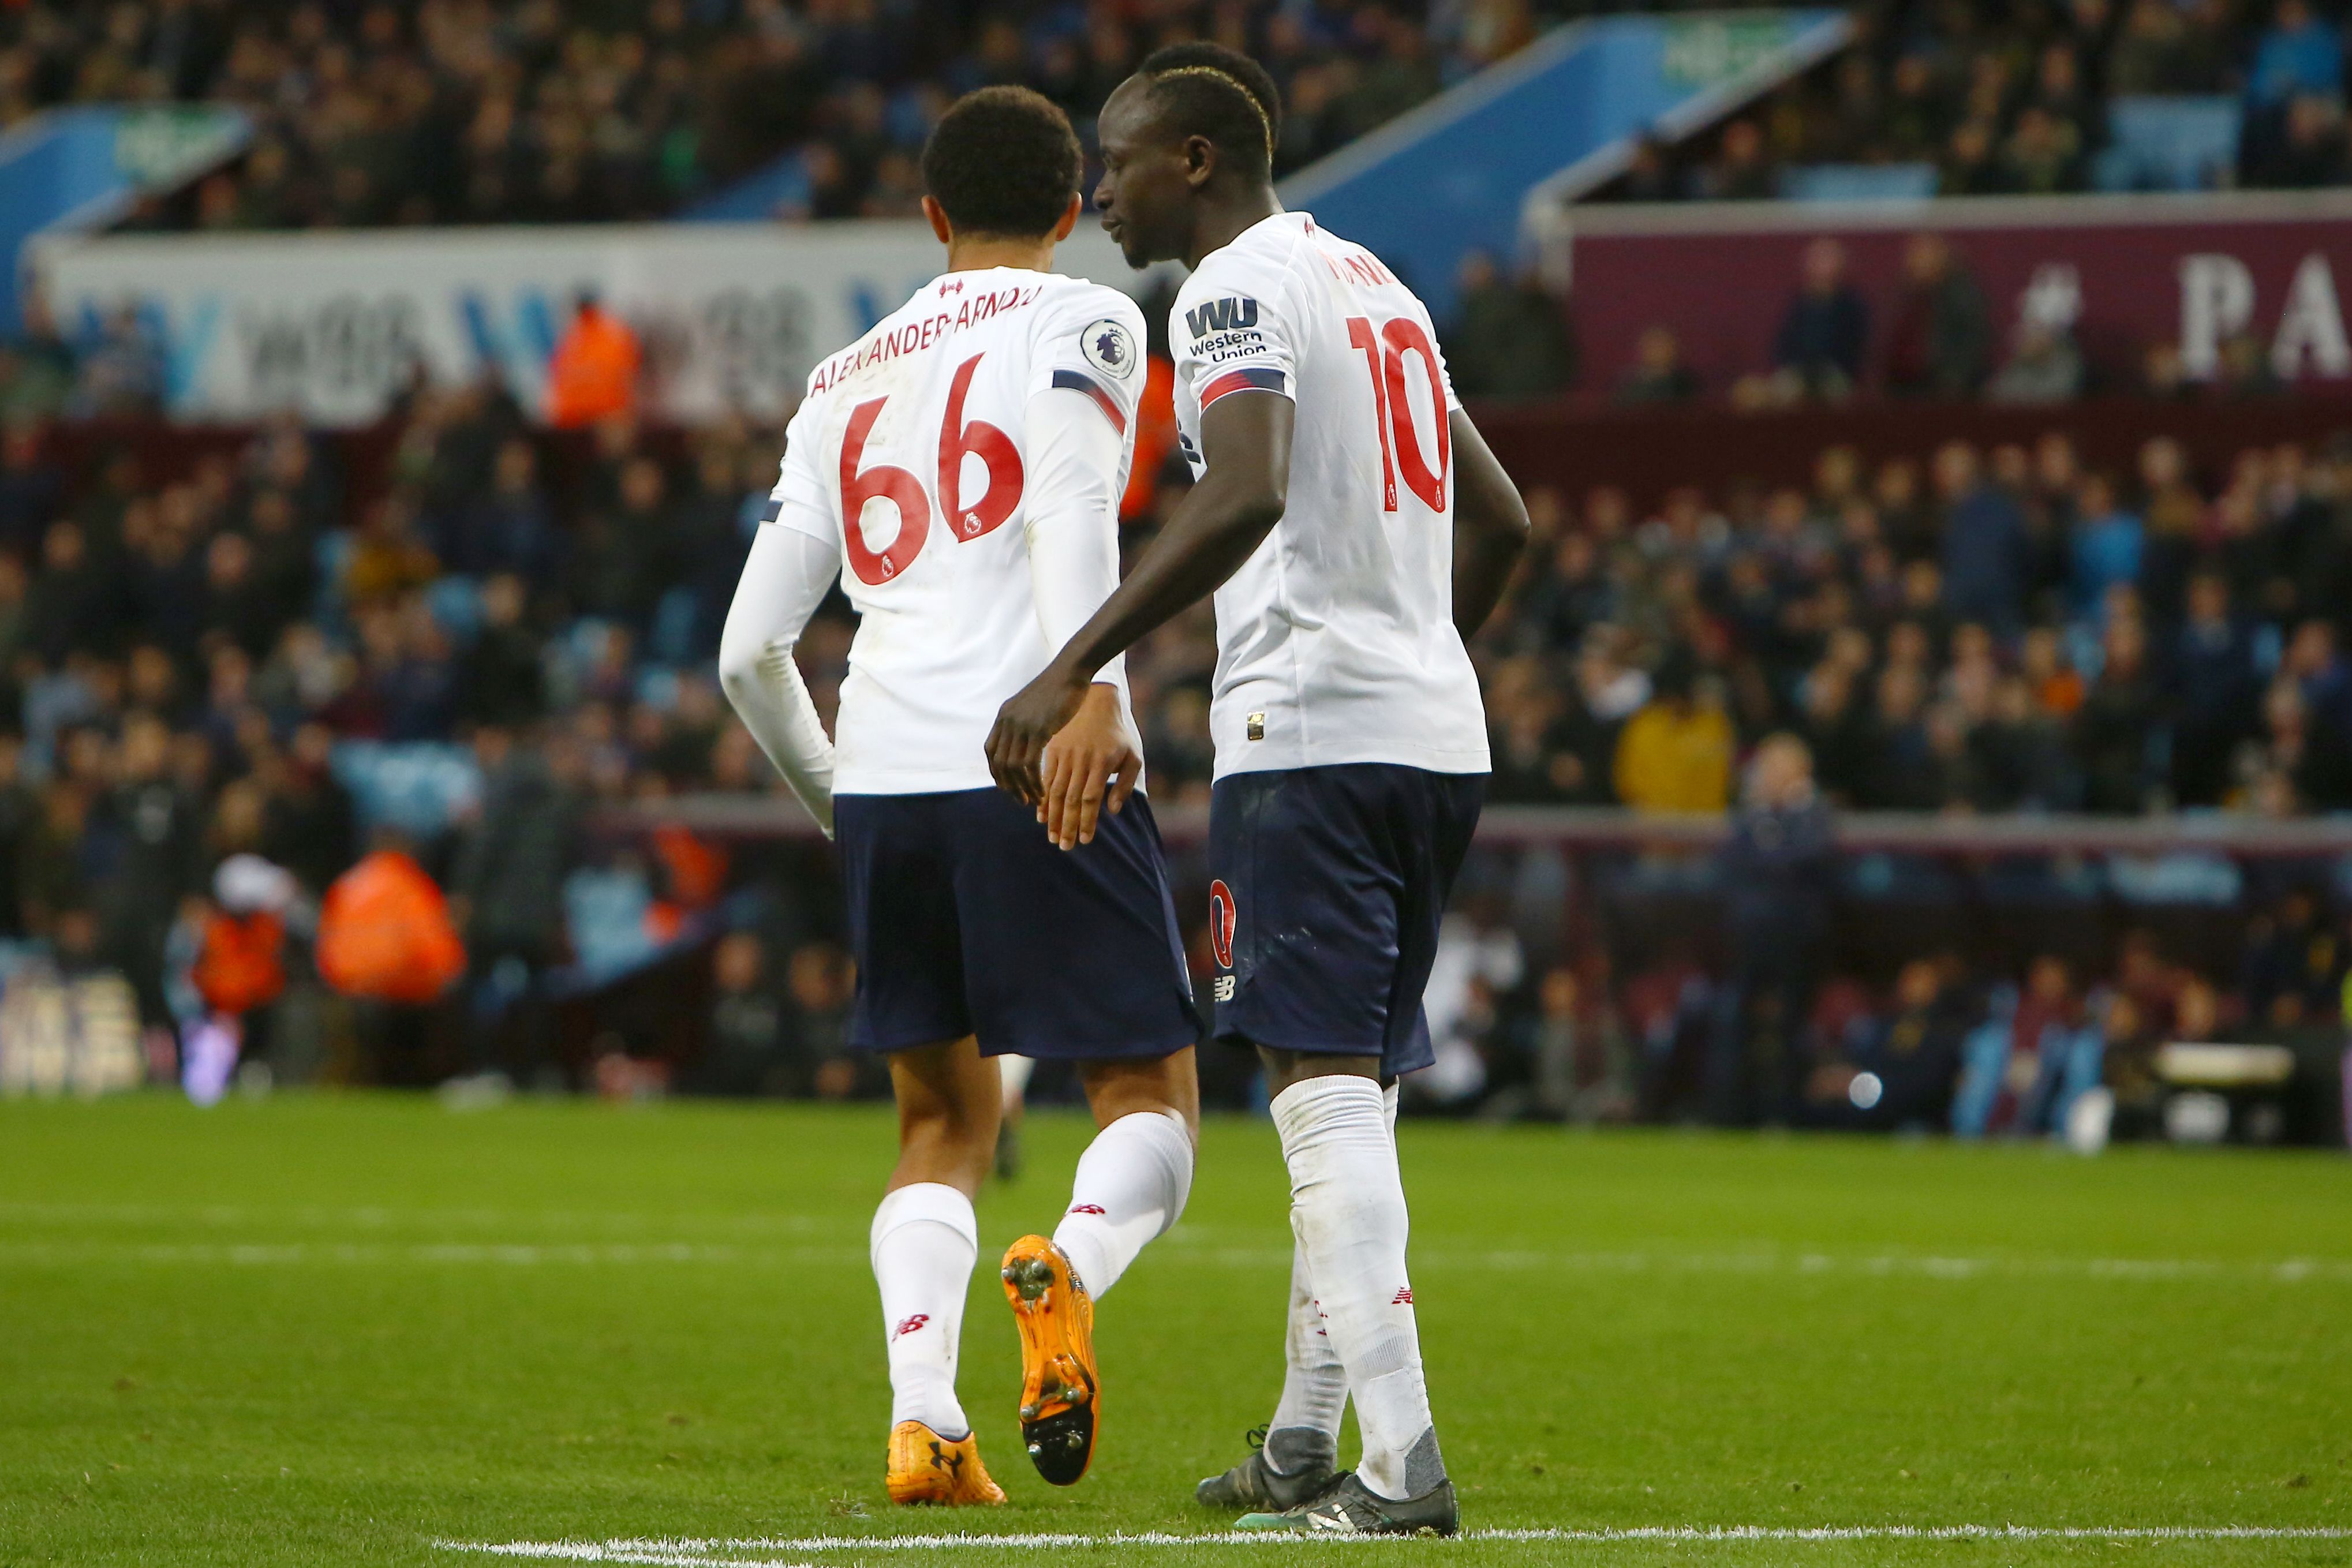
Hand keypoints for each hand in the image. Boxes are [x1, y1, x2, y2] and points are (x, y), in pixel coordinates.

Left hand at [986, 663, 1092, 808]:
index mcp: (1004, 715)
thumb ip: (1024, 720)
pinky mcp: (1038, 729)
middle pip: (999, 763)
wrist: (1070, 670)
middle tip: (1021, 800)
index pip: (991, 751)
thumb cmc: (1059, 687)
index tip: (1010, 787)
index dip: (997, 773)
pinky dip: (1033, 781)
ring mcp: (1021, 725)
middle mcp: (1007, 721)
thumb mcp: (1033, 704)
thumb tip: (1025, 736)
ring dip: (1023, 788)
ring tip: (1035, 800)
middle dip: (1009, 786)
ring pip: (1013, 767)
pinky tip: (1042, 790)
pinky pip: (1029, 764)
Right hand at [1038, 684, 1140, 849]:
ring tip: (1053, 837)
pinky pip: (1045, 778)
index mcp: (1102, 761)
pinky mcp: (1052, 749)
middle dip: (1068, 826)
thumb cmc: (1118, 732)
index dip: (1087, 821)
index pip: (1091, 798)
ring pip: (1055, 791)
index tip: (1086, 841)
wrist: (1095, 699)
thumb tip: (1113, 811)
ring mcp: (1064, 754)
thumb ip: (1126, 784)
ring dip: (1053, 817)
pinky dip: (1042, 799)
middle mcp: (1081, 759)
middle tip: (1065, 847)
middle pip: (1071, 799)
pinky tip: (1041, 816)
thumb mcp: (1133, 755)